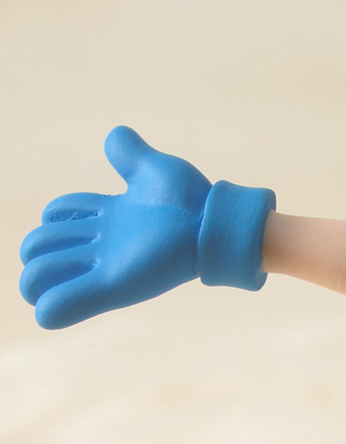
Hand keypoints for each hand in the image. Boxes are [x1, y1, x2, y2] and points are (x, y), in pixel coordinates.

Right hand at [20, 127, 273, 328]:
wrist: (214, 223)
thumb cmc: (192, 198)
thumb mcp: (154, 169)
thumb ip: (130, 153)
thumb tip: (115, 135)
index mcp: (108, 215)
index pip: (59, 215)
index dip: (55, 213)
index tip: (71, 213)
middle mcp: (103, 242)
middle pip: (43, 246)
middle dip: (34, 248)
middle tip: (55, 250)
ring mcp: (106, 265)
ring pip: (44, 276)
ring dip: (34, 280)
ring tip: (41, 284)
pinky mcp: (113, 286)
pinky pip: (69, 304)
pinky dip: (52, 309)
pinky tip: (48, 308)